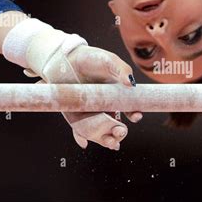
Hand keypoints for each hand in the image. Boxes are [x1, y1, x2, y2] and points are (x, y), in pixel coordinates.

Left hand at [23, 26, 141, 149]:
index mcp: (117, 95)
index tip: (136, 115)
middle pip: (115, 124)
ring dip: (105, 139)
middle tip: (121, 132)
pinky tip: (83, 142)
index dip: (134, 113)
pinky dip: (81, 137)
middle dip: (120, 132)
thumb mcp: (108, 60)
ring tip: (109, 143)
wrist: (66, 58)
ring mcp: (90, 112)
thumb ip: (122, 69)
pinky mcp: (74, 114)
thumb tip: (131, 84)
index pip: (129, 108)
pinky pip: (79, 129)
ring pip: (99, 130)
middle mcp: (105, 106)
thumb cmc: (90, 58)